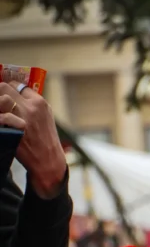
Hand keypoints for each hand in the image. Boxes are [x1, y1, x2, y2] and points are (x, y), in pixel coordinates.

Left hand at [0, 83, 66, 198]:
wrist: (48, 161)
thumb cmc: (46, 140)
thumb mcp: (46, 118)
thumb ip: (33, 105)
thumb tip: (16, 95)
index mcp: (40, 103)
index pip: (17, 85)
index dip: (8, 88)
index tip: (4, 92)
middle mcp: (30, 107)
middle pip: (5, 87)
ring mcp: (20, 117)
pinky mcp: (11, 128)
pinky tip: (0, 120)